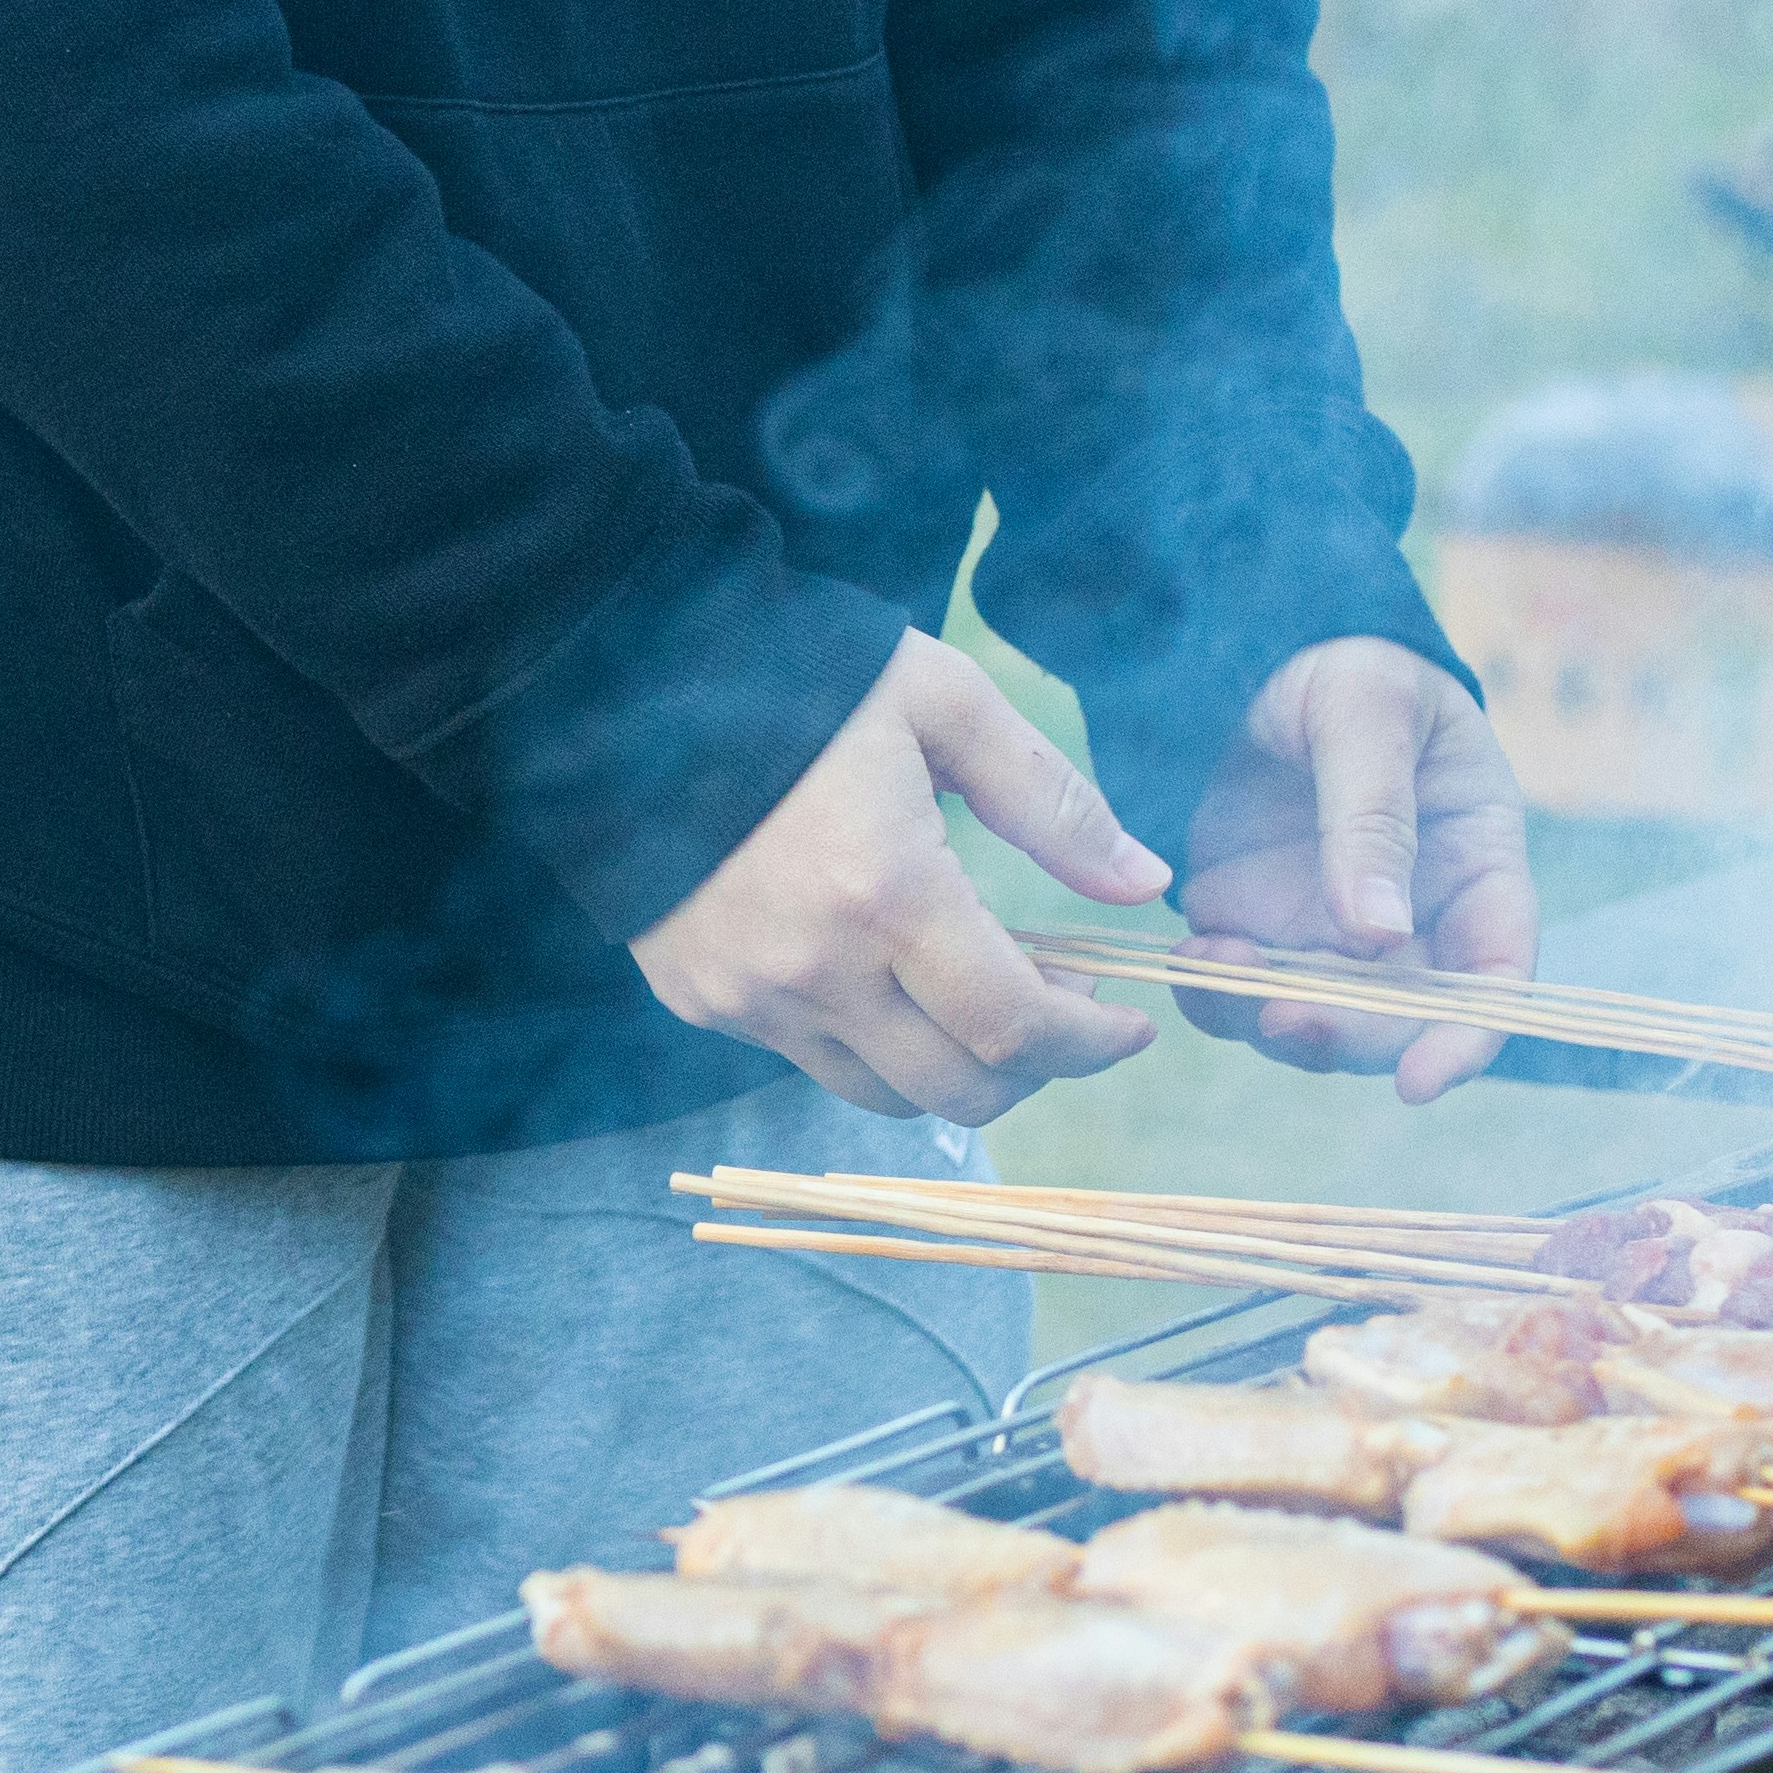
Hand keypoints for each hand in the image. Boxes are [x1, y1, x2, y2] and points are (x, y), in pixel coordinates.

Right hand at [630, 633, 1171, 1124]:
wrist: (628, 682)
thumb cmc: (806, 677)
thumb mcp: (947, 706)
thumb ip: (1052, 804)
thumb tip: (1145, 885)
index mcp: (889, 895)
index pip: (1016, 1027)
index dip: (1091, 1044)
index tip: (1128, 1025)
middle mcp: (816, 971)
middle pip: (958, 1089)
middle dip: (1033, 1067)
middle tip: (1058, 1002)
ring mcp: (749, 996)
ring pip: (882, 1094)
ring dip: (949, 1065)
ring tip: (969, 991)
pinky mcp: (699, 998)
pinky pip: (807, 1058)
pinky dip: (866, 1040)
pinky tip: (876, 968)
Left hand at [1170, 638, 1541, 1104]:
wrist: (1258, 649)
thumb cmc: (1348, 665)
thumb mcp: (1368, 714)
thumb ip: (1374, 815)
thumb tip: (1382, 932)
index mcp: (1477, 864)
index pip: (1495, 977)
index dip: (1467, 1039)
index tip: (1416, 1082)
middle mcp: (1415, 918)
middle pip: (1399, 1019)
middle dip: (1343, 1035)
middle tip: (1279, 1017)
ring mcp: (1333, 930)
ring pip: (1316, 1019)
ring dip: (1265, 1018)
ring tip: (1214, 963)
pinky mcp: (1261, 925)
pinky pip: (1243, 990)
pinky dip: (1216, 993)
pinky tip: (1191, 955)